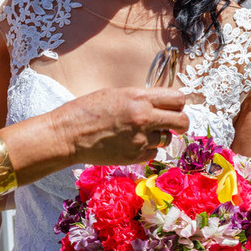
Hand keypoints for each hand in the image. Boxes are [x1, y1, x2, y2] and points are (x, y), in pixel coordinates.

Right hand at [54, 87, 189, 166]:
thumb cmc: (87, 110)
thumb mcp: (116, 94)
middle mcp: (144, 117)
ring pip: (166, 139)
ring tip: (139, 133)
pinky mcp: (135, 156)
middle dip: (180, 123)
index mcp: (139, 97)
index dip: (178, 104)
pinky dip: (146, 150)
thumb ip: (141, 99)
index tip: (174, 108)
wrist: (69, 134)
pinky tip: (130, 144)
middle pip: (182, 121)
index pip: (178, 99)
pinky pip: (153, 153)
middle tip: (173, 125)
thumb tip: (160, 104)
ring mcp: (140, 139)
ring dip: (158, 136)